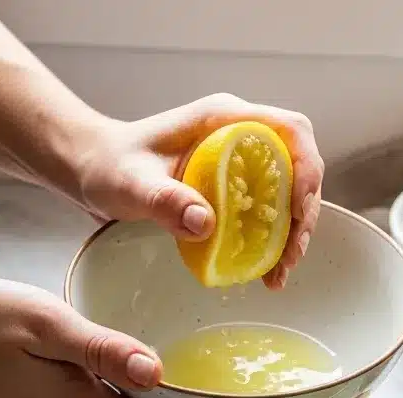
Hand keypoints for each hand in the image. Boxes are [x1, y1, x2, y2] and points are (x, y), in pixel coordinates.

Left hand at [72, 94, 323, 289]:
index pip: (290, 130)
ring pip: (290, 193)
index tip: (297, 209)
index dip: (306, 167)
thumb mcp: (131, 184)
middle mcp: (241, 136)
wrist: (96, 170)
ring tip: (280, 273)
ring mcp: (241, 162)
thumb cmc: (110, 166)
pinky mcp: (236, 187)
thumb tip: (205, 223)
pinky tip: (266, 272)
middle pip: (299, 167)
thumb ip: (164, 200)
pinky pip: (270, 211)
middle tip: (291, 256)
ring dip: (294, 234)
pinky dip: (275, 243)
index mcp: (224, 119)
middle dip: (304, 213)